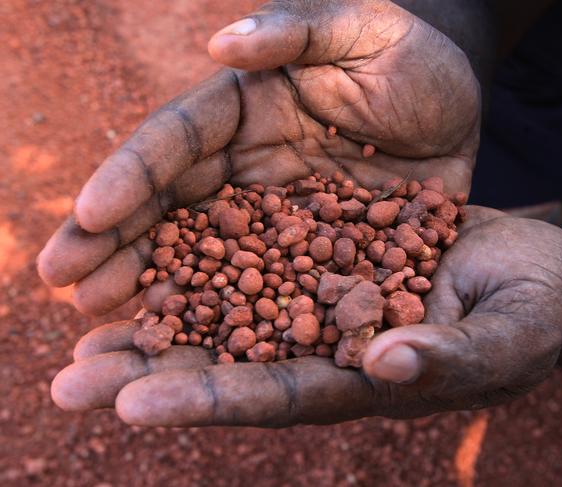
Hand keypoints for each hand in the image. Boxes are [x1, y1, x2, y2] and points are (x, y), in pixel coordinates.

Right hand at [37, 0, 479, 315]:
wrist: (457, 107)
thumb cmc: (411, 57)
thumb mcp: (362, 29)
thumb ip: (296, 32)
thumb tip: (220, 44)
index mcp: (243, 108)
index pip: (175, 141)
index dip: (130, 176)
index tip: (86, 216)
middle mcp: (245, 166)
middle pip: (171, 206)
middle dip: (118, 243)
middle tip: (65, 285)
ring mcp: (274, 216)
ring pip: (205, 254)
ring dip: (156, 289)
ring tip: (102, 326)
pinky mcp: (312, 252)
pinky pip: (264, 287)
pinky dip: (227, 316)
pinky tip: (192, 347)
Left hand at [51, 207, 561, 426]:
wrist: (533, 265)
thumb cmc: (534, 309)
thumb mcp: (509, 337)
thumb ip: (456, 357)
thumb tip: (391, 363)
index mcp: (368, 380)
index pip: (279, 396)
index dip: (210, 399)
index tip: (133, 403)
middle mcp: (331, 345)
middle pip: (233, 363)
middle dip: (154, 369)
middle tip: (70, 377)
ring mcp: (326, 296)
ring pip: (232, 305)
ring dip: (161, 309)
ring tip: (83, 312)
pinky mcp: (330, 251)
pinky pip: (260, 250)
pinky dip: (206, 252)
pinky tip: (155, 241)